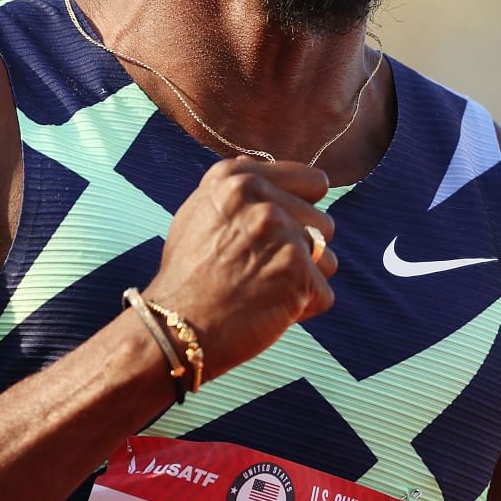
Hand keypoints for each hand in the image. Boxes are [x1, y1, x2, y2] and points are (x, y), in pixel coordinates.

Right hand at [144, 158, 337, 379]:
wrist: (174, 328)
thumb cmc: (187, 277)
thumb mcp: (199, 213)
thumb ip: (240, 192)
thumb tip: (264, 173)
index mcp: (237, 177)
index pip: (313, 182)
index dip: (301, 213)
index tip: (275, 236)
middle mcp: (262, 198)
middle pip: (323, 222)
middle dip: (302, 250)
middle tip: (259, 271)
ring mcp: (282, 233)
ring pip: (326, 258)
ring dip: (304, 280)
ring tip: (262, 290)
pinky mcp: (297, 271)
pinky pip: (323, 294)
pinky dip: (301, 309)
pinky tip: (266, 311)